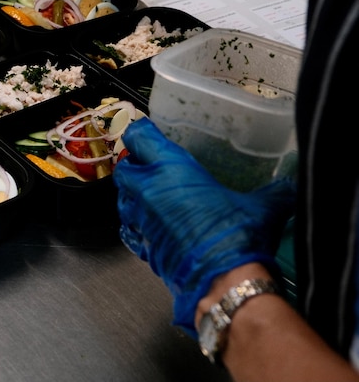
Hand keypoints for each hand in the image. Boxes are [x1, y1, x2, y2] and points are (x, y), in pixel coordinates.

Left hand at [113, 118, 295, 336]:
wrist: (223, 282)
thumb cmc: (236, 236)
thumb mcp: (263, 206)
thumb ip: (276, 191)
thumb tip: (291, 184)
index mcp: (170, 168)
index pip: (139, 138)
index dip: (142, 132)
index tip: (147, 131)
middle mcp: (148, 191)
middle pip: (125, 168)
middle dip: (134, 166)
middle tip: (151, 166)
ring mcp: (141, 220)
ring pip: (123, 200)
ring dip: (132, 196)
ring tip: (151, 198)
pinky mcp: (143, 246)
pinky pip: (130, 230)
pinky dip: (136, 227)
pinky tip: (152, 228)